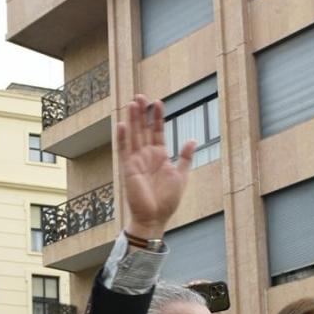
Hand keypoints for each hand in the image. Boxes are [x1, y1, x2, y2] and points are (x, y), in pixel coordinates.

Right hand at [116, 95, 193, 237]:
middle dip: (142, 113)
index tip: (158, 102)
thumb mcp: (181, 175)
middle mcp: (146, 155)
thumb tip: (192, 139)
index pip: (157, 132)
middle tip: (140, 96)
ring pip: (133, 135)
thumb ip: (185, 157)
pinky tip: (122, 124)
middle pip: (143, 129)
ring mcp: (136, 161)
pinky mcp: (128, 168)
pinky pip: (124, 150)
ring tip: (132, 103)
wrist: (155, 217)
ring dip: (133, 119)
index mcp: (159, 156)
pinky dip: (123, 138)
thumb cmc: (167, 200)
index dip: (157, 117)